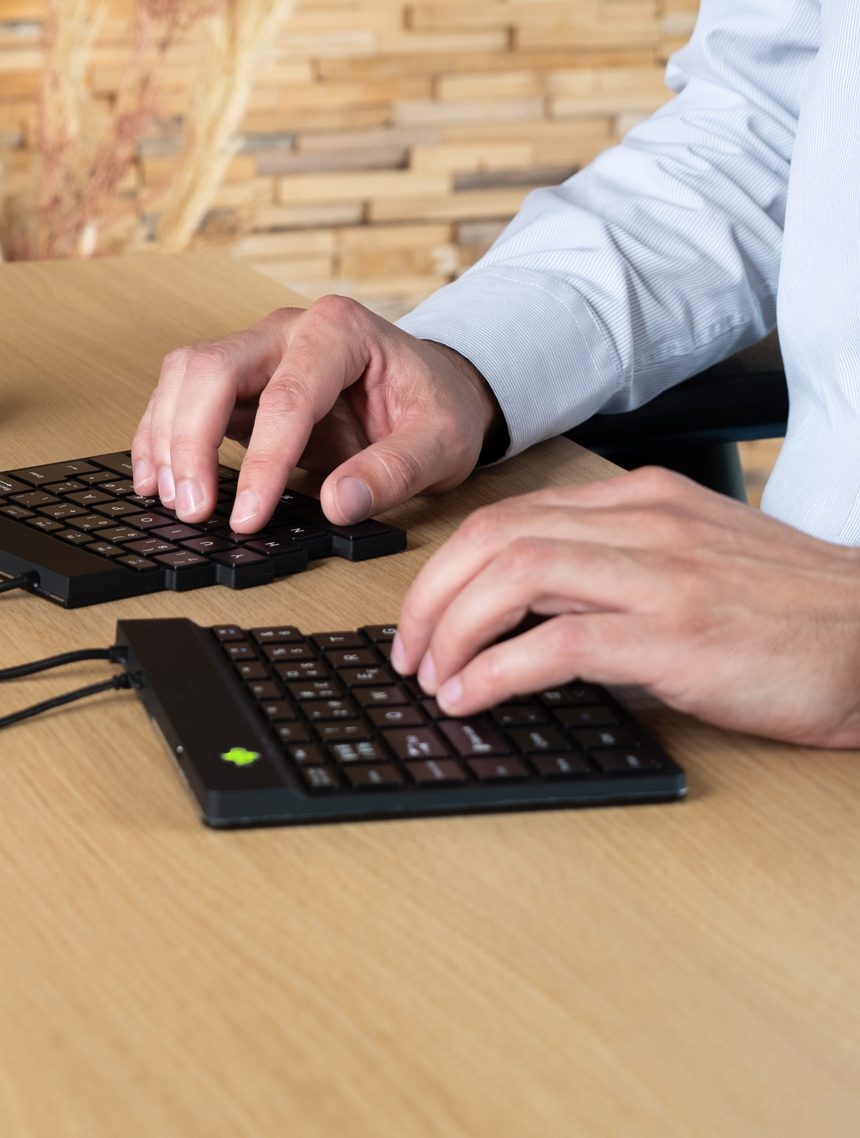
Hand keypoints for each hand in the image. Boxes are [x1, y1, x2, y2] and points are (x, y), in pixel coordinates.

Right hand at [130, 295, 502, 531]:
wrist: (433, 390)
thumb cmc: (436, 406)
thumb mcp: (442, 442)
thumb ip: (395, 471)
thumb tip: (338, 504)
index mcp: (340, 331)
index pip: (287, 396)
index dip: (262, 462)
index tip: (248, 518)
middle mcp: (288, 329)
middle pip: (212, 369)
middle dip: (191, 442)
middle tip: (194, 511)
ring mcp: (257, 350)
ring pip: (184, 376)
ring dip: (167, 439)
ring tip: (170, 501)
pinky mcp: (239, 381)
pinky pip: (182, 396)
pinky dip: (162, 436)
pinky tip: (156, 478)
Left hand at [392, 466, 859, 748]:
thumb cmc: (787, 613)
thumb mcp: (691, 561)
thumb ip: (611, 567)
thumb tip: (518, 618)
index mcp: (640, 499)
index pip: (509, 516)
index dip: (446, 568)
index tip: (422, 616)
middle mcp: (643, 521)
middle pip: (493, 538)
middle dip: (429, 597)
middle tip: (408, 650)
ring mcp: (661, 573)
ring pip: (512, 575)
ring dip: (451, 630)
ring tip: (432, 677)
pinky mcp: (678, 634)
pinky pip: (556, 642)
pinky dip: (495, 670)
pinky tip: (472, 696)